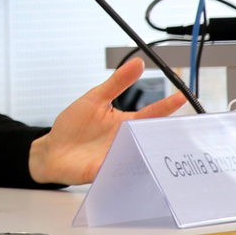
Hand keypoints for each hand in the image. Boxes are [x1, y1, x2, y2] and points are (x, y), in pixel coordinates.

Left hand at [28, 57, 186, 184]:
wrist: (53, 149)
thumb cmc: (75, 124)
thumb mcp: (95, 97)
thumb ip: (117, 82)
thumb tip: (137, 63)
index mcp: (125, 124)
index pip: (150, 114)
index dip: (166, 106)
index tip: (181, 96)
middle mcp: (124, 142)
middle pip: (147, 138)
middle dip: (161, 134)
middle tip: (175, 127)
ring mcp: (114, 157)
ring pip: (136, 156)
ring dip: (143, 151)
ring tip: (153, 144)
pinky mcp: (100, 172)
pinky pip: (113, 171)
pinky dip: (118, 167)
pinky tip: (123, 162)